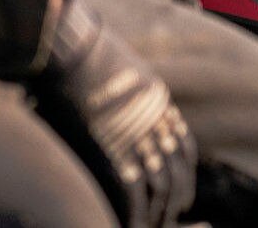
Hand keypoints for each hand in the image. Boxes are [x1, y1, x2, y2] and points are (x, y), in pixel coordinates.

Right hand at [35, 0, 196, 227]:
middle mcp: (155, 122)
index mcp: (157, 102)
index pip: (183, 145)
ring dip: (159, 211)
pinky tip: (131, 223)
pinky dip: (136, 214)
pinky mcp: (115, 151)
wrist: (72, 47)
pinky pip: (134, 194)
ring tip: (154, 225)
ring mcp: (137, 138)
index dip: (186, 171)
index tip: (182, 188)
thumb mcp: (119, 66)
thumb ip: (125, 88)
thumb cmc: (82, 50)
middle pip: (177, 171)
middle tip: (174, 214)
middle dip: (177, 197)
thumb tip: (110, 95)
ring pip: (161, 187)